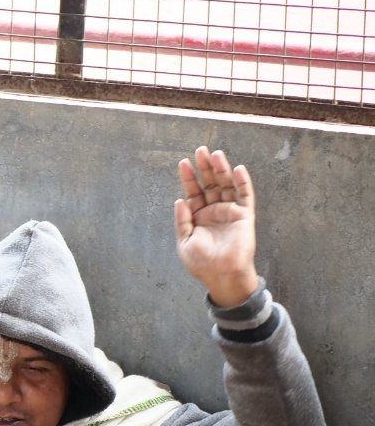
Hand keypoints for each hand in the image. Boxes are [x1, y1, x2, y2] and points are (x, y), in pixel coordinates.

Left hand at [174, 145, 259, 306]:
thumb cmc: (202, 263)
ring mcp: (230, 212)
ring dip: (221, 170)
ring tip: (215, 154)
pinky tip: (237, 168)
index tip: (183, 163)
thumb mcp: (184, 241)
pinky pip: (245, 195)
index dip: (188, 178)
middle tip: (200, 150)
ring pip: (226, 185)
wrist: (221, 275)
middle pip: (210, 184)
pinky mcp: (244, 216)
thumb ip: (182, 220)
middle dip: (204, 168)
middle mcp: (214, 211)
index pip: (193, 192)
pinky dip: (242, 182)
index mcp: (198, 217)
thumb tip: (180, 200)